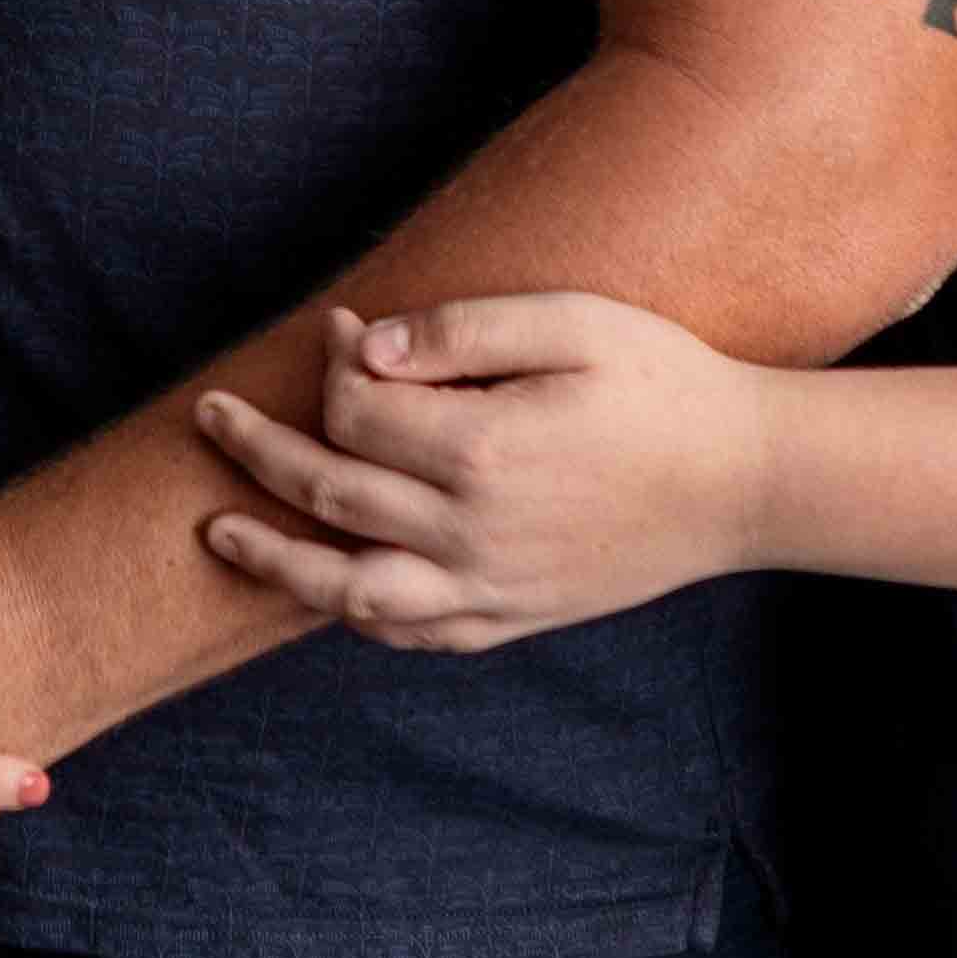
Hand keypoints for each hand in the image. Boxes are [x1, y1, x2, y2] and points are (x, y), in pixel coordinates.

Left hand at [190, 295, 768, 651]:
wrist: (746, 480)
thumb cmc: (663, 384)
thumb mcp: (572, 322)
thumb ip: (462, 329)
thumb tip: (365, 347)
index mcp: (484, 450)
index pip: (358, 411)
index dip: (335, 364)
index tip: (339, 328)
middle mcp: (475, 532)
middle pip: (331, 495)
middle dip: (258, 452)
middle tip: (210, 414)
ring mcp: (492, 587)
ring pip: (349, 591)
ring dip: (274, 560)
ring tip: (217, 534)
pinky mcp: (514, 618)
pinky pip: (412, 635)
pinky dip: (354, 615)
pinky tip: (325, 588)